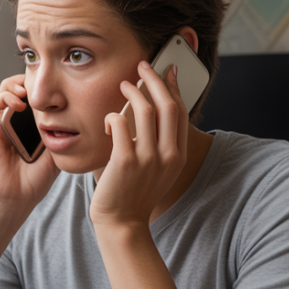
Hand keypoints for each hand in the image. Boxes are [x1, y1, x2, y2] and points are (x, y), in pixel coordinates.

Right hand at [0, 74, 59, 211]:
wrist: (13, 199)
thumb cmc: (33, 183)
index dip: (45, 88)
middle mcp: (17, 124)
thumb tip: (69, 110)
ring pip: (6, 90)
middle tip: (41, 84)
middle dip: (31, 81)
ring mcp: (3, 125)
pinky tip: (19, 103)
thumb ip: (60, 134)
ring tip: (27, 91)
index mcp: (33, 128)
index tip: (58, 87)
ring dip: (16, 84)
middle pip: (21, 89)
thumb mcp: (56, 155)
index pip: (38, 98)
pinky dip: (5, 96)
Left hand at [90, 62, 188, 228]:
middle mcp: (167, 155)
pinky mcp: (124, 160)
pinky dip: (112, 116)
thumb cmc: (134, 193)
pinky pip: (119, 123)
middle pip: (168, 104)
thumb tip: (151, 110)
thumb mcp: (157, 169)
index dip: (174, 87)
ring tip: (123, 85)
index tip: (167, 71)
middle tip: (143, 66)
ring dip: (133, 91)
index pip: (181, 112)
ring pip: (144, 109)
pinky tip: (108, 120)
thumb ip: (158, 144)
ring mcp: (147, 158)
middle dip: (156, 79)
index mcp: (177, 155)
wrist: (122, 223)